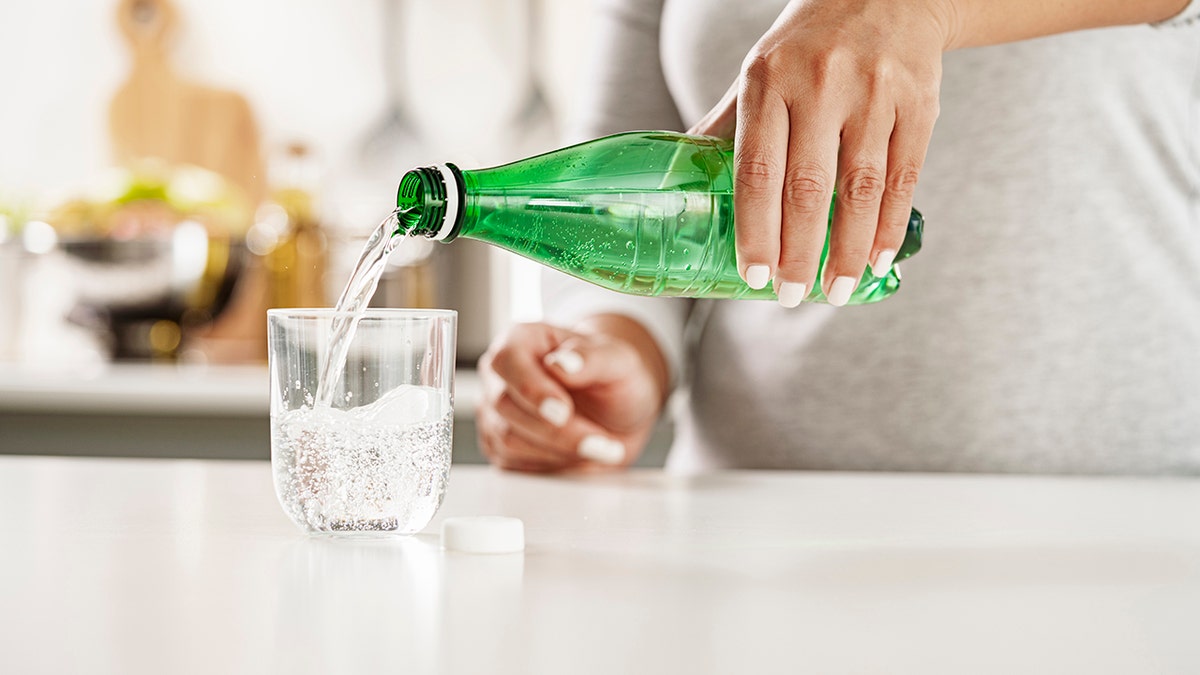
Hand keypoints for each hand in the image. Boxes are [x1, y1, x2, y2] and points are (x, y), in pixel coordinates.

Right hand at [476, 318, 666, 472]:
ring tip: (599, 447)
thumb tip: (562, 363)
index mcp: (522, 339)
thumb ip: (592, 358)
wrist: (617, 414)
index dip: (532, 388)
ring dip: (558, 451)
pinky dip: (549, 465)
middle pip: (507, 406)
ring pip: (508, 439)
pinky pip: (511, 463)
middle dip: (559, 431)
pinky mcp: (497, 444)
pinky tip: (576, 455)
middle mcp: (500, 373)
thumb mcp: (619, 361)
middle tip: (603, 443)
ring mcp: (495, 411)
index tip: (563, 412)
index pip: (507, 359)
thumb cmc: (614, 380)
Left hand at [689, 0, 952, 306]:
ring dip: (846, 250)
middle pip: (808, 187)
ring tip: (834, 291)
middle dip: (799, 252)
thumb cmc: (809, 44)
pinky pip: (904, 178)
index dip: (756, 228)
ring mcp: (874, 93)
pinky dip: (887, 226)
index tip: (753, 275)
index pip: (757, 169)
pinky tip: (875, 259)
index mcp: (768, 80)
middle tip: (791, 296)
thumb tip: (682, 183)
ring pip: (860, 189)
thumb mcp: (760, 72)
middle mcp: (821, 84)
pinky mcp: (919, 104)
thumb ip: (727, 126)